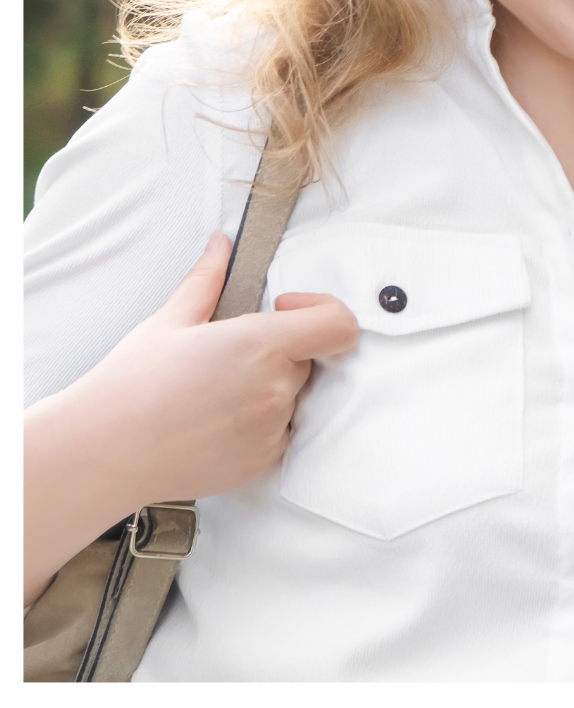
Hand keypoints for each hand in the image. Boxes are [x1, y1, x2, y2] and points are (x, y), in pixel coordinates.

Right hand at [24, 232, 358, 603]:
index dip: (321, 309)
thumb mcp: (171, 320)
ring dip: (272, 385)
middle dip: (283, 349)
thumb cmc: (131, 384)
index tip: (284, 308)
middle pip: (310, 357)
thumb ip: (208, 279)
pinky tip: (219, 417)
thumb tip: (222, 244)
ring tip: (218, 389)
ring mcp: (270, 430)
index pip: (338, 325)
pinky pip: (282, 430)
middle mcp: (274, 390)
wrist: (102, 453)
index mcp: (260, 345)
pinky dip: (262, 420)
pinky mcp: (262, 462)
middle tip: (231, 353)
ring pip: (295, 394)